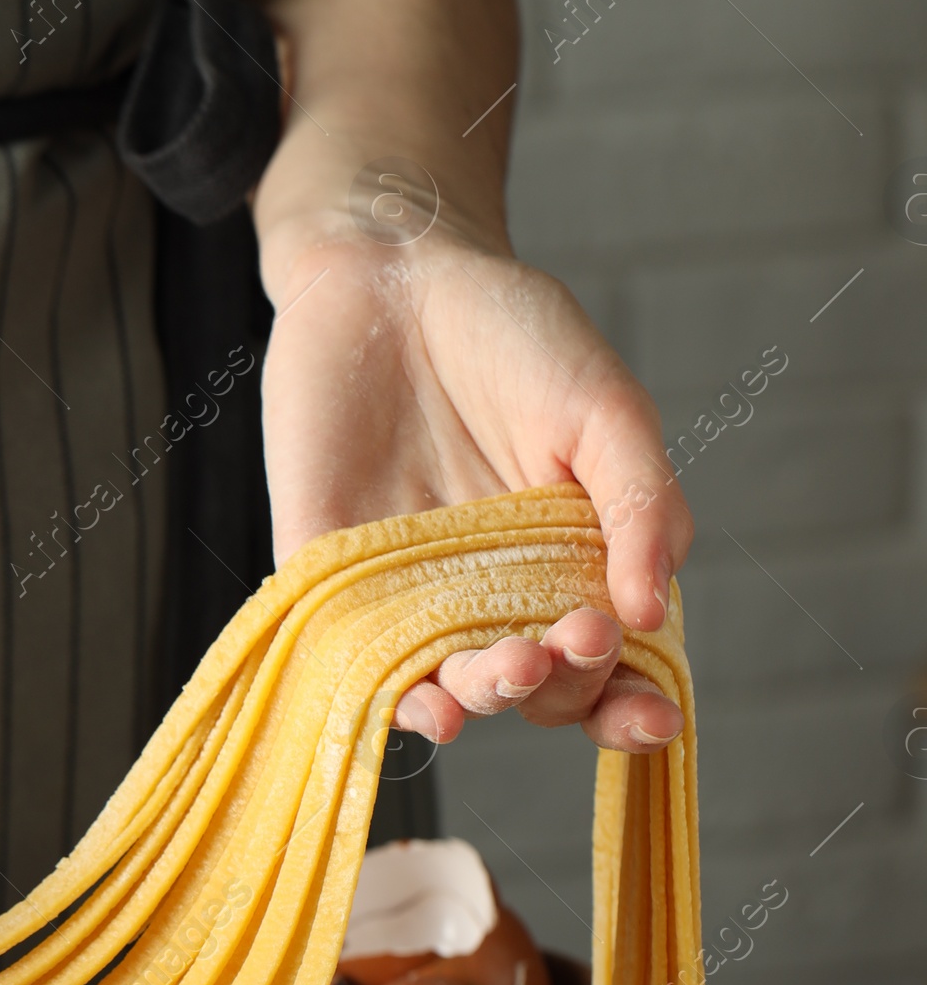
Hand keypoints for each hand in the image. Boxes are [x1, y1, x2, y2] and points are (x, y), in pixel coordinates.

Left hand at [257, 218, 693, 753]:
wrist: (391, 270)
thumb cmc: (510, 334)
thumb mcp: (603, 408)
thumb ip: (640, 503)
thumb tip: (654, 612)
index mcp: (568, 570)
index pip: (606, 666)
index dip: (629, 704)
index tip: (652, 715)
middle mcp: (491, 600)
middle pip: (535, 691)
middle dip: (561, 686)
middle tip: (575, 640)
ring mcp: (410, 597)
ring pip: (452, 689)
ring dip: (488, 696)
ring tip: (511, 666)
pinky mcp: (330, 581)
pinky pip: (358, 659)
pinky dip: (396, 696)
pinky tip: (432, 710)